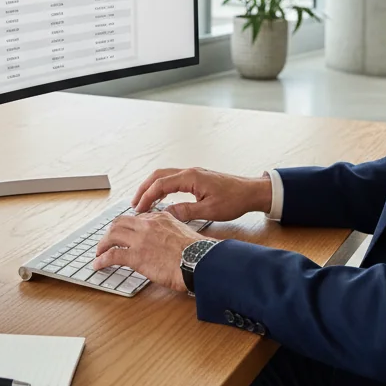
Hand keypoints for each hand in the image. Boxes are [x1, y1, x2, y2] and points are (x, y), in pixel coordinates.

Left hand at [93, 210, 205, 292]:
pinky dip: (102, 260)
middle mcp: (148, 225)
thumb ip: (174, 232)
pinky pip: (112, 255)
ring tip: (99, 253)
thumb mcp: (186, 233)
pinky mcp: (136, 256)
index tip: (125, 235)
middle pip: (120, 222)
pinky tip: (98, 265)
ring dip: (103, 244)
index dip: (128, 227)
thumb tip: (174, 242)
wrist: (200, 261)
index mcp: (160, 218)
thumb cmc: (198, 252)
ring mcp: (140, 239)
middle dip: (111, 232)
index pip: (138, 219)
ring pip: (112, 235)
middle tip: (107, 241)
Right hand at [131, 167, 271, 222]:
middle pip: (158, 176)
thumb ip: (185, 211)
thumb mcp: (209, 211)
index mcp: (190, 177)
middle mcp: (189, 172)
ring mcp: (192, 173)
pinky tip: (160, 199)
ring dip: (152, 187)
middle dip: (144, 189)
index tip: (138, 209)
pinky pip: (173, 179)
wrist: (251, 192)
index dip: (147, 197)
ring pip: (164, 176)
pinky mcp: (196, 178)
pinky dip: (162, 187)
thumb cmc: (234, 200)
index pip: (160, 184)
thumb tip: (165, 214)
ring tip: (143, 202)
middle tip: (134, 204)